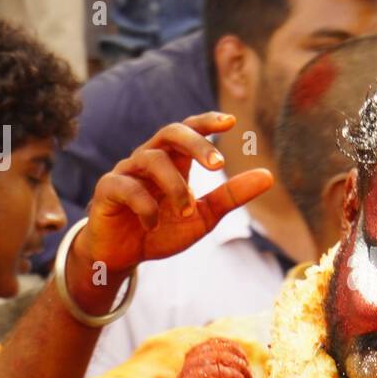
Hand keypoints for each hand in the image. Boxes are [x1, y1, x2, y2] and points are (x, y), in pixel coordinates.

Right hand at [67, 114, 272, 294]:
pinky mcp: (107, 190)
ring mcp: (126, 171)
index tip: (231, 121)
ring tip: (186, 213)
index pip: (189, 129)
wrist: (121, 256)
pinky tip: (152, 225)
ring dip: (175, 187)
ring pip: (152, 159)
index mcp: (173, 160)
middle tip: (219, 166)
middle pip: (170, 133)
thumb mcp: (203, 216)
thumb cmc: (162, 229)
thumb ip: (231, 196)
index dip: (207, 121)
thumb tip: (269, 175)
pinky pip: (127, 188)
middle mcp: (149, 158)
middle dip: (196, 144)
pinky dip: (146, 207)